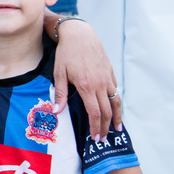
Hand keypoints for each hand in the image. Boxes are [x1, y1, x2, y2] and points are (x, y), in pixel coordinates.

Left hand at [51, 19, 120, 141]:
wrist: (80, 34)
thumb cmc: (66, 53)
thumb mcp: (59, 73)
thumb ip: (60, 93)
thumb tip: (56, 112)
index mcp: (87, 86)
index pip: (95, 113)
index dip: (95, 127)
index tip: (95, 138)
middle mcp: (100, 83)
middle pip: (107, 111)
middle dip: (105, 127)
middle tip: (103, 139)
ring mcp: (107, 77)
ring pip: (116, 101)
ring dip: (117, 117)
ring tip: (116, 129)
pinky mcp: (110, 72)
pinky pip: (115, 90)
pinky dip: (116, 102)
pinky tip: (114, 109)